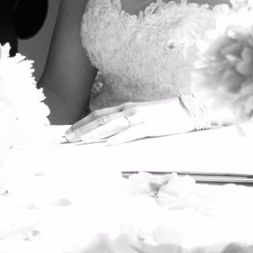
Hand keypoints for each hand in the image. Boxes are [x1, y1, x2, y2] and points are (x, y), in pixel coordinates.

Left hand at [63, 98, 195, 143]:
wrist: (185, 109)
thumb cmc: (160, 114)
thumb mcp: (138, 115)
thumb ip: (124, 121)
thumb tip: (106, 132)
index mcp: (124, 108)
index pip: (97, 115)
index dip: (82, 123)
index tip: (68, 132)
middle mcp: (128, 110)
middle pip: (100, 120)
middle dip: (82, 130)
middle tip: (68, 139)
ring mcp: (138, 118)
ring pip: (112, 126)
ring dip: (96, 134)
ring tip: (82, 141)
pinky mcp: (150, 126)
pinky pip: (132, 133)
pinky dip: (120, 138)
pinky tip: (110, 144)